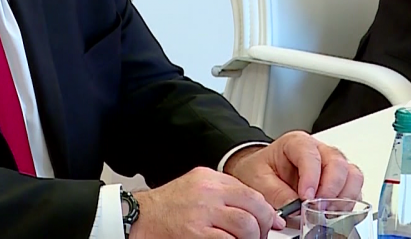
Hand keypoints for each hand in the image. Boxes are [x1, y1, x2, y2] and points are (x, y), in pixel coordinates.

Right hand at [128, 167, 284, 238]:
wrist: (138, 218)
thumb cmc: (166, 207)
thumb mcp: (196, 187)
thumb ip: (224, 193)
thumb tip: (261, 210)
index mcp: (209, 178)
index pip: (251, 192)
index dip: (267, 212)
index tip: (272, 223)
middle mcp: (207, 193)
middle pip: (254, 208)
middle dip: (264, 226)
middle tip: (260, 236)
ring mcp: (202, 213)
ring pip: (246, 226)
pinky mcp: (196, 234)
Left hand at [222, 132, 363, 208]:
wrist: (260, 173)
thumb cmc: (260, 170)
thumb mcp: (258, 179)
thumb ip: (275, 192)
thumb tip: (296, 207)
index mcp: (295, 143)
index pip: (310, 154)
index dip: (311, 177)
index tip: (305, 197)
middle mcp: (318, 151)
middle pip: (337, 163)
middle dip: (331, 188)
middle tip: (318, 207)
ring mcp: (331, 165)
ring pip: (352, 175)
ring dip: (343, 197)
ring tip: (325, 212)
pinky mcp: (339, 182)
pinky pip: (354, 190)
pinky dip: (348, 203)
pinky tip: (332, 212)